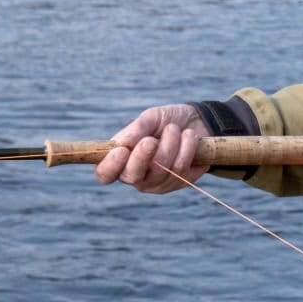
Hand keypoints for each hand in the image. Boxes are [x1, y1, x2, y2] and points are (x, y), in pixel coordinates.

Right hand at [94, 104, 209, 193]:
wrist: (196, 122)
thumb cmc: (165, 121)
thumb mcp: (150, 118)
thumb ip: (136, 130)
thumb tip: (122, 144)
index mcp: (120, 160)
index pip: (106, 173)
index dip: (110, 166)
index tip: (121, 151)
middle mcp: (136, 176)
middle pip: (133, 176)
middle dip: (143, 157)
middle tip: (151, 140)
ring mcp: (158, 183)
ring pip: (162, 171)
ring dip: (171, 145)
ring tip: (174, 128)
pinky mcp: (180, 183)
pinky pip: (183, 171)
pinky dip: (187, 148)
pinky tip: (190, 137)